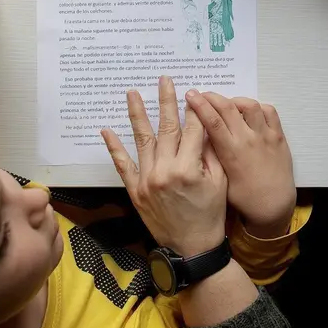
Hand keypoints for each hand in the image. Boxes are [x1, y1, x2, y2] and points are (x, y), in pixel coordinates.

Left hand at [102, 77, 227, 256]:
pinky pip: (123, 165)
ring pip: (142, 140)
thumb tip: (203, 125)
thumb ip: (210, 153)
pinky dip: (114, 148)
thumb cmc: (211, 214)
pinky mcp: (136, 190)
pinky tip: (107, 130)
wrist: (192, 247)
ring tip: (132, 93)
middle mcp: (164, 171)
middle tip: (164, 80)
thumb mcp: (220, 182)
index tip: (193, 91)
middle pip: (167, 128)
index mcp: (188, 168)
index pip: (192, 129)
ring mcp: (147, 180)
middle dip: (166, 101)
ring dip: (137, 115)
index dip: (194, 109)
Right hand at [186, 91, 295, 238]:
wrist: (274, 206)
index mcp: (231, 152)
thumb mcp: (221, 179)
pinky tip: (248, 111)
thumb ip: (213, 156)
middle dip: (211, 97)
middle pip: (228, 108)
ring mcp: (266, 136)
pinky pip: (269, 111)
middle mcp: (248, 140)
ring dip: (235, 100)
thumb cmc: (244, 198)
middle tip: (201, 94)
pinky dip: (257, 106)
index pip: (213, 121)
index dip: (199, 105)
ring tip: (227, 104)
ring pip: (249, 105)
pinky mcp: (278, 136)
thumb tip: (202, 136)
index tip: (190, 95)